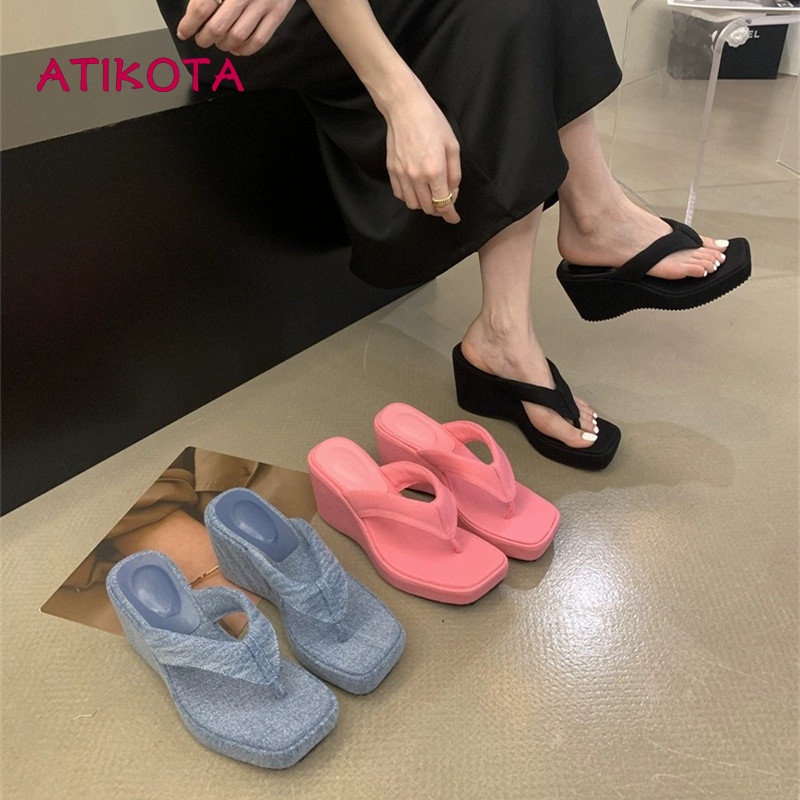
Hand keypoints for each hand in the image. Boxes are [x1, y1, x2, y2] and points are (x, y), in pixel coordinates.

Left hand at [177, 0, 295, 55]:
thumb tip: (193, 13)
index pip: (201, 7)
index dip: (189, 24)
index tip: (183, 32)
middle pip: (218, 27)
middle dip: (205, 38)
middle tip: (201, 40)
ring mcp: (262, 3)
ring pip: (237, 36)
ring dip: (224, 45)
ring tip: (219, 43)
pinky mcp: (277, 14)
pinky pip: (259, 40)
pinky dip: (245, 50)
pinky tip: (236, 49)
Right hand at [383, 87, 460, 223]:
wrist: (404, 107)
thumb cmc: (431, 121)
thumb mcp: (452, 145)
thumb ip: (454, 172)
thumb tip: (452, 192)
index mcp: (435, 170)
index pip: (443, 203)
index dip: (450, 214)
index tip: (454, 218)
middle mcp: (417, 177)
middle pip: (428, 207)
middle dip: (439, 210)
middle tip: (445, 203)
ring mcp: (402, 174)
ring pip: (413, 204)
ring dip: (424, 205)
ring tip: (430, 195)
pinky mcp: (392, 170)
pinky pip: (400, 194)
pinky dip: (409, 197)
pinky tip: (416, 189)